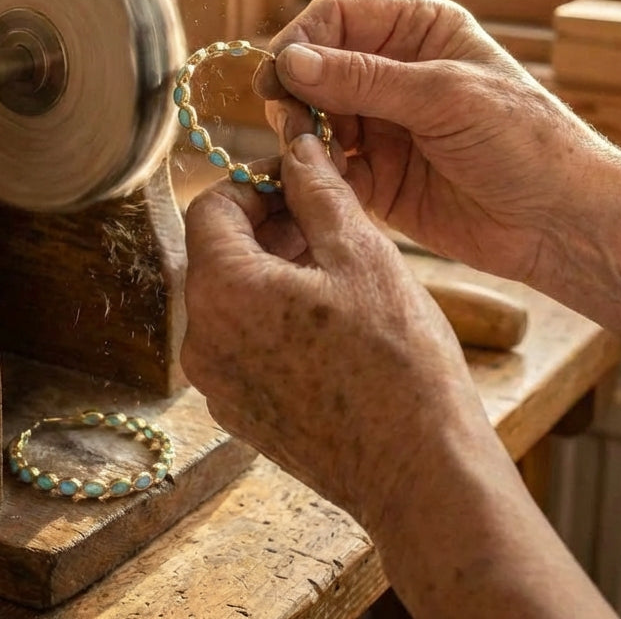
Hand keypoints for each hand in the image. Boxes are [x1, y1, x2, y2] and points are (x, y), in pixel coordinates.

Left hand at [181, 134, 490, 522]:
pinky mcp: (238, 412)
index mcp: (221, 290)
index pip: (210, 206)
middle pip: (217, 252)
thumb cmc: (397, 361)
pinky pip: (241, 341)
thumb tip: (297, 147)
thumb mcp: (361, 253)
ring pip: (231, 298)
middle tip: (325, 220)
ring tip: (334, 266)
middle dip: (266, 225)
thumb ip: (317, 191)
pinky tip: (327, 318)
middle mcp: (201, 338)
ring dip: (271, 269)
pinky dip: (272, 316)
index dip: (253, 183)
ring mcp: (216, 382)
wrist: (419, 473)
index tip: (297, 181)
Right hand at [254, 0, 609, 284]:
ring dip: (302, 136)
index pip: (337, 18)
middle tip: (293, 124)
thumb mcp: (444, 96)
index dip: (301, 40)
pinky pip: (325, 167)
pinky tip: (319, 183)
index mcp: (417, 32)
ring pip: (312, 118)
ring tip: (312, 156)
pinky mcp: (374, 175)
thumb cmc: (524, 141)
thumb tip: (290, 62)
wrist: (559, 222)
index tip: (277, 76)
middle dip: (297, 94)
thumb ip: (364, 80)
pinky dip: (313, 173)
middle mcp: (392, 73)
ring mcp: (380, 125)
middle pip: (314, 69)